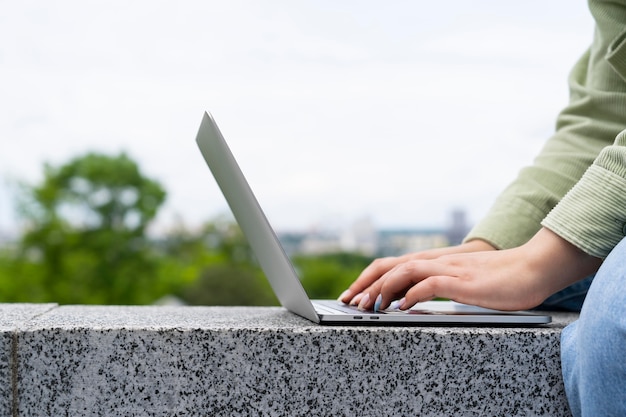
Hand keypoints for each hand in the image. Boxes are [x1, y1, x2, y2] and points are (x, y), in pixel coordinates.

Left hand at [346, 228, 601, 311]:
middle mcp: (437, 262)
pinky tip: (403, 306)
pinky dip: (412, 294)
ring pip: (404, 272)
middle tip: (350, 303)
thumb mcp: (462, 280)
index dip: (369, 279)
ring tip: (370, 308)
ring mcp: (449, 270)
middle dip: (366, 285)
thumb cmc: (500, 278)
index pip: (391, 265)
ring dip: (383, 290)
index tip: (353, 295)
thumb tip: (414, 298)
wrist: (533, 267)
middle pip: (390, 266)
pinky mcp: (463, 282)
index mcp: (434, 262)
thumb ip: (438, 285)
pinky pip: (430, 285)